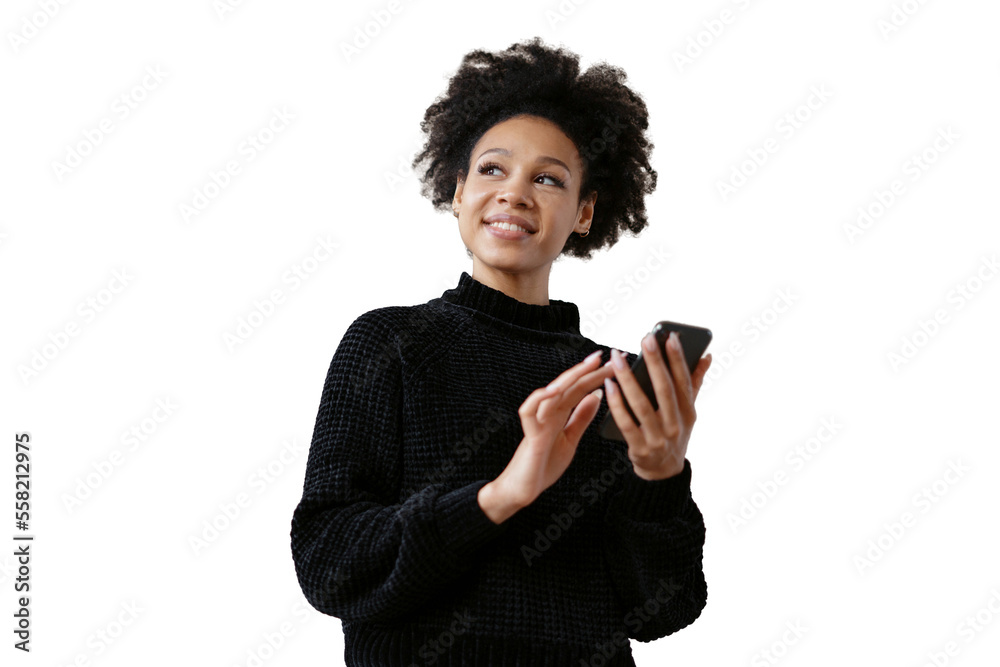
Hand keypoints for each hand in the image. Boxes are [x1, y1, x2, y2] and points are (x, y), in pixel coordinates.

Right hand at [478, 350, 615, 522]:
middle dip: (586, 371)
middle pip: (568, 387)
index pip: (579, 390)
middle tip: (605, 357)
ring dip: (568, 378)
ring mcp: (537, 423)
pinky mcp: (530, 436)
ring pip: (551, 393)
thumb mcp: (570, 440)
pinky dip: (539, 398)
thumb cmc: (543, 466)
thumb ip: (580, 418)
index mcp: (558, 415)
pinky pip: (529, 412)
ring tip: (585, 367)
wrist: (523, 490)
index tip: (613, 365)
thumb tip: (596, 396)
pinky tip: (554, 389)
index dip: (595, 377)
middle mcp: (547, 414)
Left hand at [603, 332, 711, 480]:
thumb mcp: (688, 412)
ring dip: (628, 379)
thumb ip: (695, 383)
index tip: (670, 337)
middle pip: (664, 389)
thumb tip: (707, 356)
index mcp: (688, 412)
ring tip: (617, 359)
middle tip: (646, 338)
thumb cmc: (674, 433)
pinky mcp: (640, 448)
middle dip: (654, 362)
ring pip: (641, 404)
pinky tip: (609, 385)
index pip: (683, 381)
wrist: (663, 473)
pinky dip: (616, 404)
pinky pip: (626, 423)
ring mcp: (658, 438)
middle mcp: (676, 424)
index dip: (678, 359)